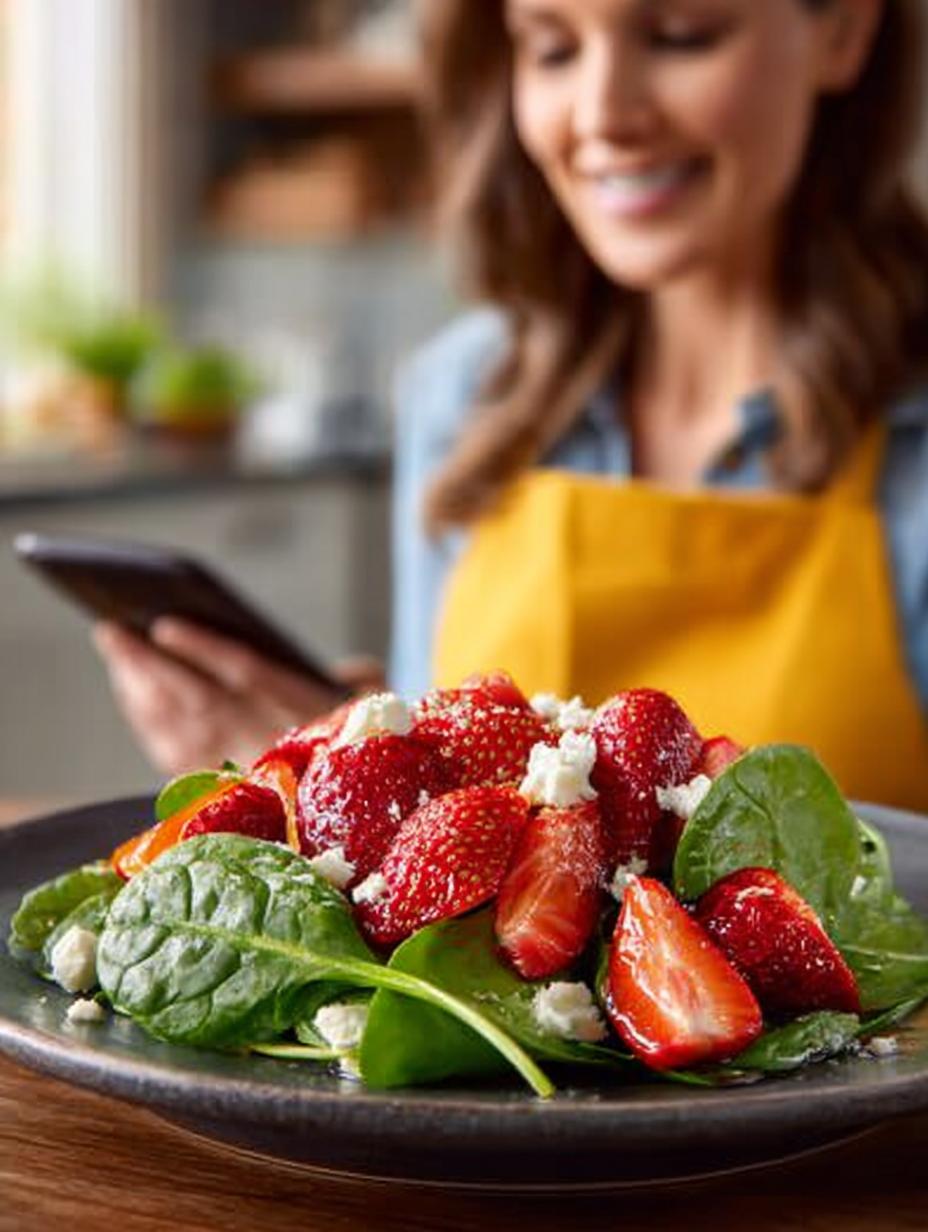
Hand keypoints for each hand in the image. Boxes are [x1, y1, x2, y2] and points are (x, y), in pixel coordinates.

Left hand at [93, 619, 383, 775]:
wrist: (364, 830)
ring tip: (118, 657)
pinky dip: (151, 727)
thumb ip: (364, 682)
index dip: (203, 651)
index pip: (246, 674)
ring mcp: (240, 770)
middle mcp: (266, 743)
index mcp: (306, 715)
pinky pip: (175, 757)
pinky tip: (137, 702)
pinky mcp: (224, 793)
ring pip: (179, 729)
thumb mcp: (379, 716)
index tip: (165, 626)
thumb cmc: (367, 757)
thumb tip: (354, 668)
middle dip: (150, 666)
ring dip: (140, 693)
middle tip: (112, 632)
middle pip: (196, 699)